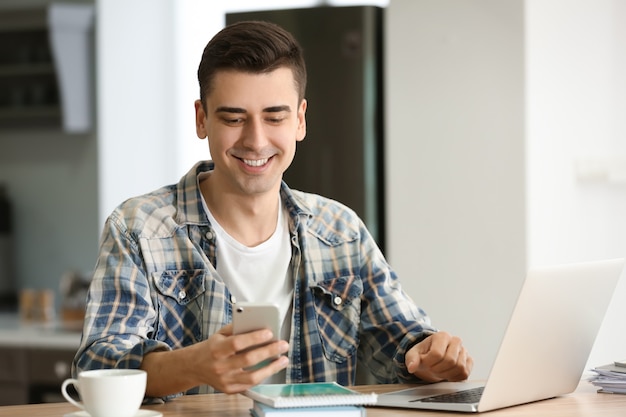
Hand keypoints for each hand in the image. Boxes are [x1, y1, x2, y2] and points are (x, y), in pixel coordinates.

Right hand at [142, 323, 288, 396]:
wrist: (194, 367)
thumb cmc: (211, 347)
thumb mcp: (220, 334)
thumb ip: (237, 329)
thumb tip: (259, 325)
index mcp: (216, 349)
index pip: (237, 343)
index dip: (254, 338)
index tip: (270, 332)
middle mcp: (220, 366)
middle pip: (248, 360)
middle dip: (269, 351)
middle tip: (283, 345)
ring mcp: (224, 380)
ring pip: (253, 376)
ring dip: (271, 368)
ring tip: (283, 360)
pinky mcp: (229, 389)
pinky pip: (250, 384)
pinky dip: (263, 375)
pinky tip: (271, 368)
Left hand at [405, 331, 472, 381]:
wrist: (433, 358)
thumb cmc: (424, 354)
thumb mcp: (414, 354)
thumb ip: (412, 359)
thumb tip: (412, 367)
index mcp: (442, 336)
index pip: (437, 353)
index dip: (429, 363)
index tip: (425, 364)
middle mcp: (455, 341)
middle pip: (450, 360)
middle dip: (438, 369)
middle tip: (432, 369)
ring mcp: (464, 351)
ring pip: (460, 367)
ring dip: (447, 374)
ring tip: (439, 371)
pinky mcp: (469, 361)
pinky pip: (465, 373)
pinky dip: (455, 378)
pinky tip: (447, 374)